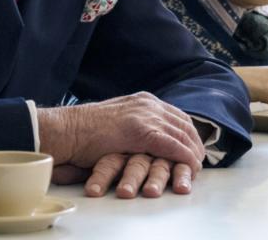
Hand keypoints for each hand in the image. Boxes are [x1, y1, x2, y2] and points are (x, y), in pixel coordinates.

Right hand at [37, 92, 204, 197]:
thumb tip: (145, 139)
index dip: (188, 132)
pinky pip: (172, 145)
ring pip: (182, 134)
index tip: (194, 146)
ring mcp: (145, 116)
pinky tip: (190, 167)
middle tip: (199, 160)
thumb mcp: (117, 120)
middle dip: (195, 143)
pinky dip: (185, 157)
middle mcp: (148, 104)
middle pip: (184, 123)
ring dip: (193, 152)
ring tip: (197, 168)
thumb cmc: (85, 131)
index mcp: (143, 100)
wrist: (68, 130)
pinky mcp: (142, 132)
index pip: (176, 115)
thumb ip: (134, 123)